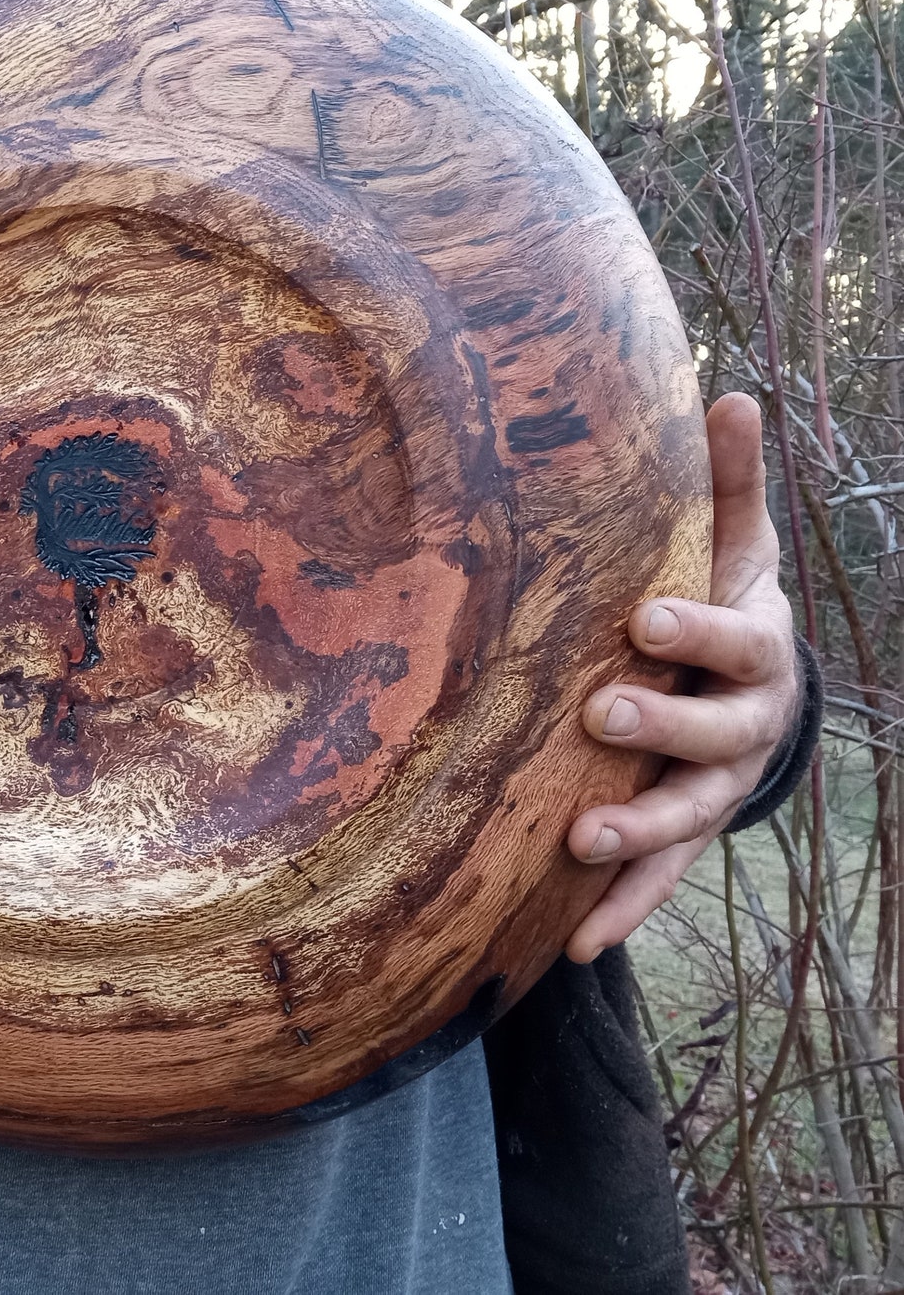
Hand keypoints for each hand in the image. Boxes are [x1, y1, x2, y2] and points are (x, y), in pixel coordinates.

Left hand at [564, 393, 799, 963]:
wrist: (749, 687)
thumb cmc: (722, 601)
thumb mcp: (732, 543)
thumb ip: (728, 482)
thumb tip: (729, 390)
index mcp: (754, 649)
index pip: (737, 641)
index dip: (699, 632)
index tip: (646, 618)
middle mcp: (741, 725)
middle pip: (713, 734)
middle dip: (663, 726)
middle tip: (603, 713)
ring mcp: (713, 786)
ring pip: (687, 816)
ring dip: (640, 834)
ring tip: (581, 841)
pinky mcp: (681, 834)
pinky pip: (660, 877)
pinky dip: (624, 907)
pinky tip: (578, 942)